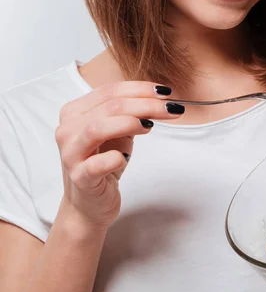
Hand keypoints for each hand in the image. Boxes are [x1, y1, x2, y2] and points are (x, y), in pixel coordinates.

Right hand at [55, 82, 182, 228]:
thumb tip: (160, 99)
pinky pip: (96, 164)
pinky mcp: (79, 178)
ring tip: (150, 126)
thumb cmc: (104, 163)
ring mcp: (71, 154)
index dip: (141, 89)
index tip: (166, 92)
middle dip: (146, 105)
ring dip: (130, 123)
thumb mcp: (119, 132)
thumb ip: (132, 113)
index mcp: (75, 112)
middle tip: (172, 109)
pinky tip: (125, 159)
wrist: (90, 203)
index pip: (110, 91)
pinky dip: (114, 159)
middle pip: (110, 106)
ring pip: (98, 128)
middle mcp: (68, 129)